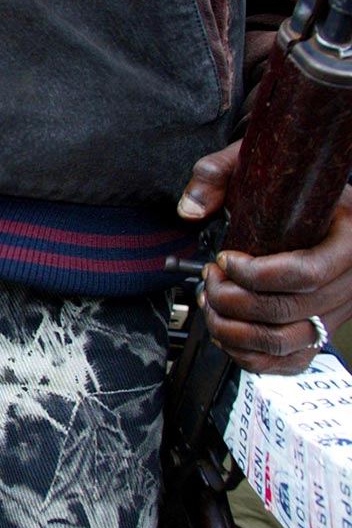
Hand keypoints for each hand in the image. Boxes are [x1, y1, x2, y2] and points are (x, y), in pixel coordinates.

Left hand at [178, 141, 351, 373]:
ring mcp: (335, 312)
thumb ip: (218, 175)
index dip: (253, 274)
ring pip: (282, 342)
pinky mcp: (318, 333)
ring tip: (211, 303)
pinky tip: (224, 328)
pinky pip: (286, 361)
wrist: (317, 207)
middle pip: (285, 310)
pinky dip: (246, 354)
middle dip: (231, 299)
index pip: (304, 273)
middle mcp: (349, 281)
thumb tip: (191, 208)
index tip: (224, 260)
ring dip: (231, 328)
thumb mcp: (256, 166)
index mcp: (349, 239)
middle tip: (209, 280)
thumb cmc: (290, 189)